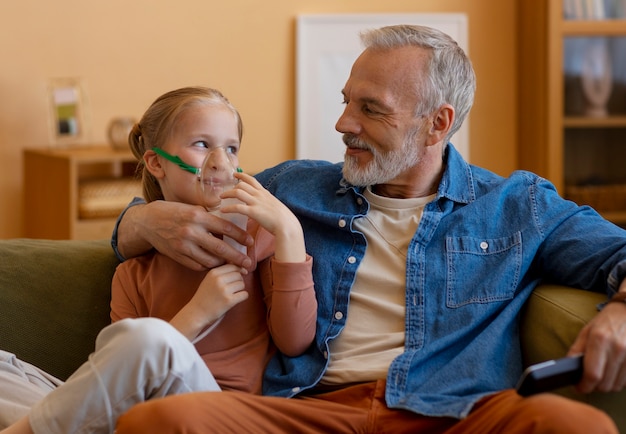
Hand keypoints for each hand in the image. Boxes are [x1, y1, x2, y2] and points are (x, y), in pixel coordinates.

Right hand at [117, 200, 253, 270]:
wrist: (148, 222)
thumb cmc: (174, 212)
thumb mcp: (193, 209)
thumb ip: (210, 217)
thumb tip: (231, 224)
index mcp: (198, 216)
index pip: (225, 227)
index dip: (240, 236)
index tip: (250, 242)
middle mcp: (191, 232)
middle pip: (221, 248)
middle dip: (237, 257)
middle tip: (249, 264)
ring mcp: (183, 246)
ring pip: (210, 260)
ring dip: (224, 264)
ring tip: (233, 265)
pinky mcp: (178, 256)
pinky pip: (198, 266)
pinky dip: (209, 266)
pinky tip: (216, 265)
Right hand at [171, 263, 248, 339]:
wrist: (196, 313)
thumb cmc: (204, 297)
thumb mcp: (209, 280)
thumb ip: (222, 273)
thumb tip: (243, 268)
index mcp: (213, 273)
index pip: (233, 266)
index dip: (239, 270)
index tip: (241, 274)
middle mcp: (219, 279)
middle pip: (239, 275)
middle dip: (238, 281)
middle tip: (232, 289)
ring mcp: (224, 290)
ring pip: (242, 284)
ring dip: (240, 290)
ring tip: (231, 295)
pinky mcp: (229, 300)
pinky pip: (245, 294)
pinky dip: (242, 297)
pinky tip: (235, 300)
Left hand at [220, 172, 305, 262]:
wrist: (287, 225)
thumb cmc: (284, 220)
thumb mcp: (275, 207)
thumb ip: (267, 205)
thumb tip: (263, 210)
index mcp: (265, 193)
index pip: (252, 180)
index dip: (242, 176)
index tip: (235, 174)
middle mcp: (260, 195)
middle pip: (242, 184)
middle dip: (231, 186)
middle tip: (224, 191)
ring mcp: (256, 202)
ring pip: (238, 192)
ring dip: (227, 194)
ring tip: (221, 198)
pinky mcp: (253, 212)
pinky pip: (237, 207)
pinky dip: (228, 208)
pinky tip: (223, 210)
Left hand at [568, 282, 625, 392]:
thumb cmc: (606, 322)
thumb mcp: (587, 331)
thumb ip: (577, 350)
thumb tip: (569, 369)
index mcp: (600, 339)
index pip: (592, 374)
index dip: (584, 386)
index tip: (579, 388)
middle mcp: (617, 348)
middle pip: (604, 383)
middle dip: (593, 386)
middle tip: (588, 381)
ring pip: (616, 385)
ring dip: (606, 385)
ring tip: (600, 376)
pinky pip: (625, 381)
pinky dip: (617, 381)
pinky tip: (612, 373)